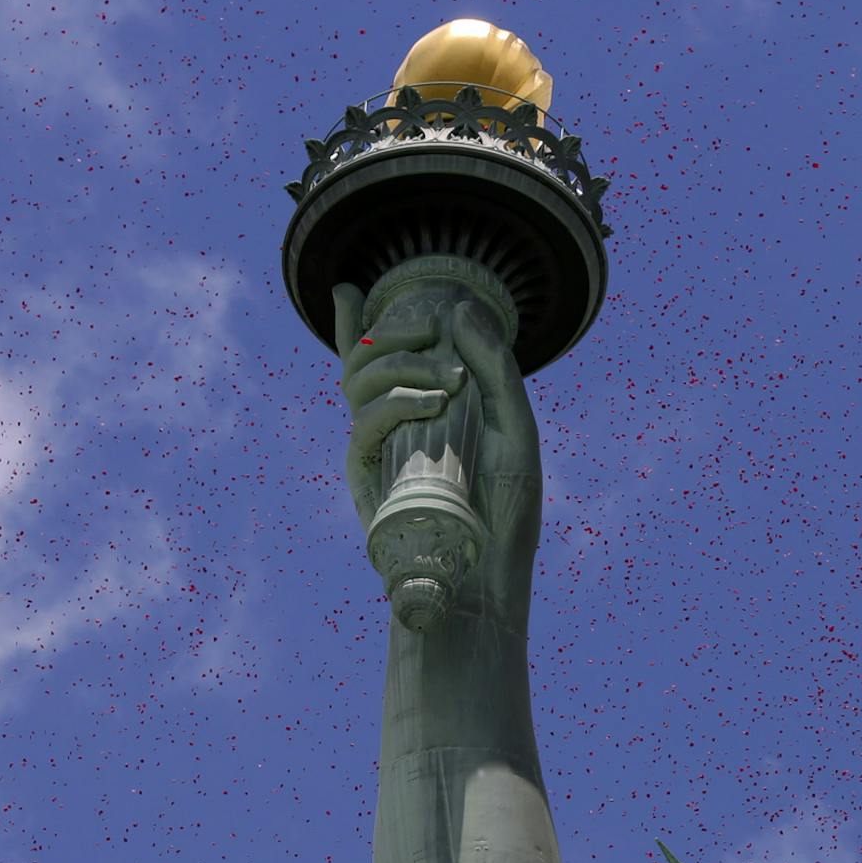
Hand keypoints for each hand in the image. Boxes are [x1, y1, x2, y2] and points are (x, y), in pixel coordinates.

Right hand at [332, 281, 542, 624]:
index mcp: (425, 411)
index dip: (354, 322)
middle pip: (362, 359)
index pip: (383, 360)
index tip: (345, 286)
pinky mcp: (366, 475)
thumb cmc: (506, 510)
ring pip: (358, 381)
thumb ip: (495, 369)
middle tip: (429, 330)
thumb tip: (461, 308)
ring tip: (446, 379)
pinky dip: (395, 403)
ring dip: (399, 365)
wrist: (489, 575)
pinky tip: (432, 404)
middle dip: (389, 331)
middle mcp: (394, 425)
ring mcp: (376, 448)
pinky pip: (363, 424)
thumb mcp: (516, 430)